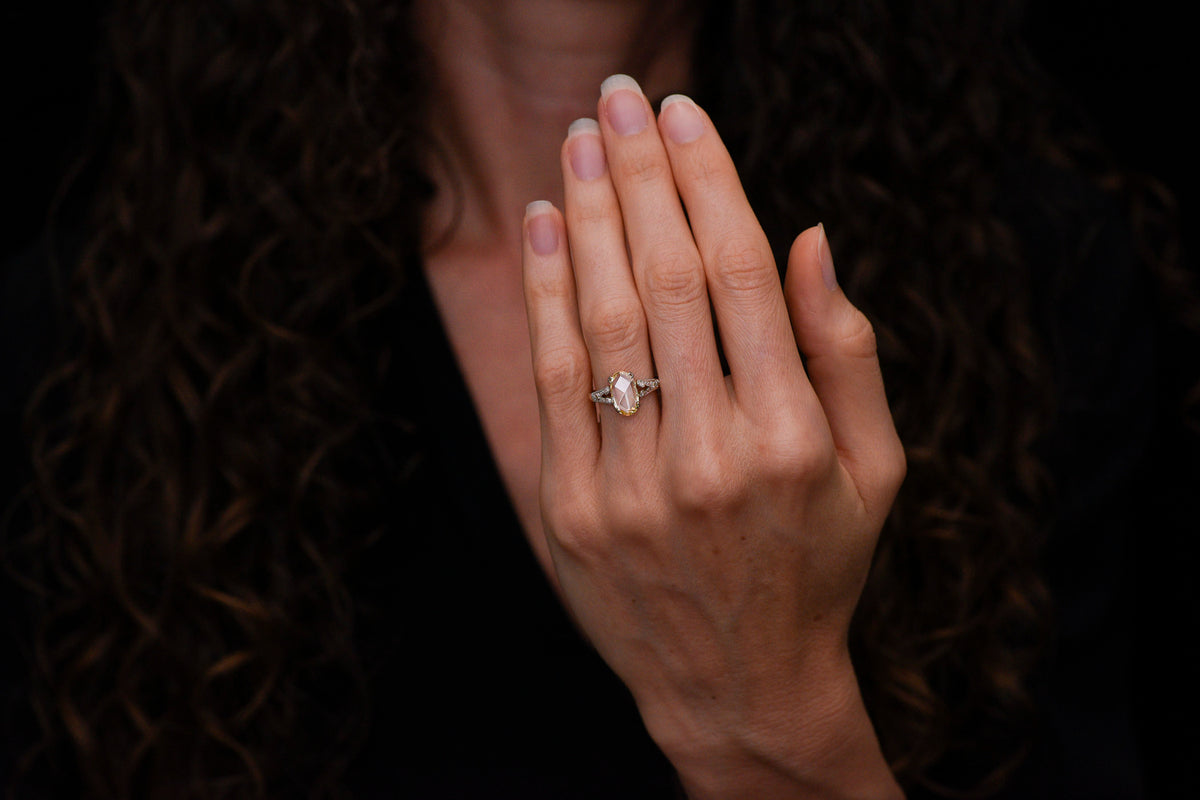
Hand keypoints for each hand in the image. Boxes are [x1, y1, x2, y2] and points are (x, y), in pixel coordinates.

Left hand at [521, 75, 905, 798]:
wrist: (736, 685)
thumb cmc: (816, 566)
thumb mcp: (874, 471)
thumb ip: (846, 354)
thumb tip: (809, 237)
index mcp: (791, 438)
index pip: (739, 275)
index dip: (709, 182)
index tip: (686, 115)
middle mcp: (710, 456)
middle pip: (665, 279)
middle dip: (641, 173)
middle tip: (621, 98)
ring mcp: (631, 486)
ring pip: (602, 319)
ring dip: (588, 216)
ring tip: (578, 141)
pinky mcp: (571, 508)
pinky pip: (553, 380)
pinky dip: (544, 295)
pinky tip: (544, 227)